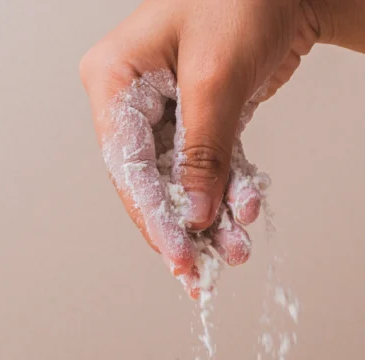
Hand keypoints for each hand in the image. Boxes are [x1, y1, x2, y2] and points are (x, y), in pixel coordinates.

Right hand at [79, 0, 323, 296]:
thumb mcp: (217, 78)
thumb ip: (203, 151)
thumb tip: (196, 214)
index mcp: (115, 78)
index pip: (125, 163)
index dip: (152, 215)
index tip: (177, 255)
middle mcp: (134, 96)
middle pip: (150, 180)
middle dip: (182, 226)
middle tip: (199, 275)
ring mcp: (169, 108)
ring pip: (184, 180)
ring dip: (212, 216)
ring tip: (236, 251)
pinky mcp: (203, 115)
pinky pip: (212, 166)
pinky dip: (231, 190)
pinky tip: (249, 211)